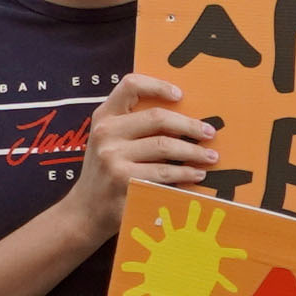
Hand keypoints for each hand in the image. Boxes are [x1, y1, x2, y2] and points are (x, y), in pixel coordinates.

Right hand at [66, 75, 225, 222]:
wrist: (85, 210)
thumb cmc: (106, 171)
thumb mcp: (108, 140)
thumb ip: (132, 124)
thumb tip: (182, 115)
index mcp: (104, 116)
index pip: (130, 85)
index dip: (158, 86)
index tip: (181, 95)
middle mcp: (106, 133)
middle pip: (158, 118)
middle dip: (190, 126)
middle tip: (209, 133)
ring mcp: (113, 158)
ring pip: (165, 147)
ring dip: (194, 152)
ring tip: (210, 157)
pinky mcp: (124, 181)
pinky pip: (164, 173)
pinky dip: (185, 174)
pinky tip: (196, 174)